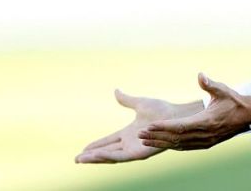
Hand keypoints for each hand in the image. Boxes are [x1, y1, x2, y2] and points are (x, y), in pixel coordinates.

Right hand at [75, 89, 201, 163]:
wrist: (175, 114)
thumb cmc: (162, 110)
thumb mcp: (139, 103)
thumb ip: (127, 100)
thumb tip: (116, 91)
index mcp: (129, 133)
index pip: (108, 141)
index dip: (96, 144)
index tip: (83, 149)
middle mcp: (130, 143)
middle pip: (106, 151)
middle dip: (91, 156)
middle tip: (76, 159)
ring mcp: (134, 149)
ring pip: (110, 157)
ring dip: (95, 158)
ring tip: (81, 159)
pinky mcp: (139, 154)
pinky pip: (119, 157)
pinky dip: (106, 156)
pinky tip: (95, 155)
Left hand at [137, 73, 250, 150]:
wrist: (249, 116)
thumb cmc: (235, 100)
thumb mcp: (223, 90)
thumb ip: (210, 84)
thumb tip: (200, 75)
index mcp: (206, 122)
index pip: (180, 127)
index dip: (164, 128)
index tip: (149, 126)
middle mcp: (205, 135)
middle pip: (176, 139)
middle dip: (157, 137)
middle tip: (140, 135)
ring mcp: (206, 141)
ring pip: (179, 145)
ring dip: (162, 143)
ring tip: (146, 140)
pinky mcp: (206, 143)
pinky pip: (186, 147)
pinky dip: (172, 145)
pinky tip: (162, 143)